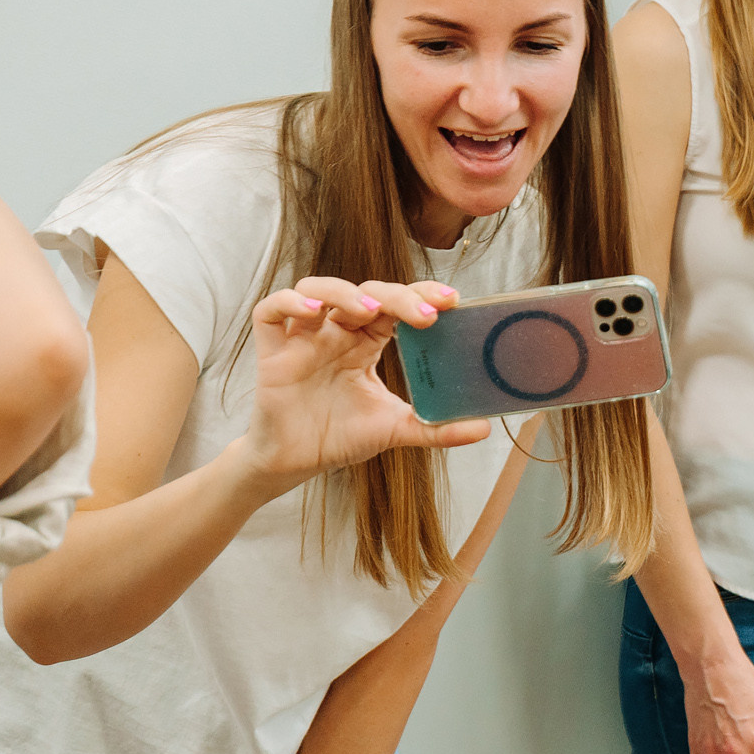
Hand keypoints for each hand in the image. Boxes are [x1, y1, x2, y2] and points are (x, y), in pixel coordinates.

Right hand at [235, 278, 489, 498]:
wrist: (294, 464)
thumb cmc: (339, 436)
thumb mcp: (394, 430)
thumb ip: (436, 428)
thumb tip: (483, 428)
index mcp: (366, 343)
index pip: (395, 305)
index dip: (420, 296)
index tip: (451, 302)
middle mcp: (336, 333)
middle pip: (365, 292)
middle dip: (397, 295)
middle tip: (425, 314)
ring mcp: (304, 338)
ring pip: (316, 288)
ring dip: (344, 291)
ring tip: (369, 310)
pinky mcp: (272, 351)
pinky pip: (270, 312)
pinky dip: (288, 303)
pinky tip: (311, 314)